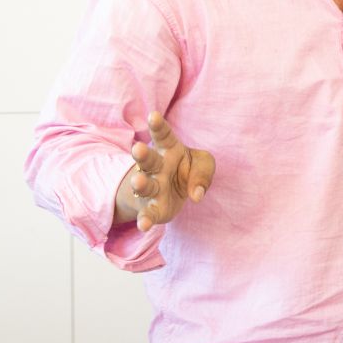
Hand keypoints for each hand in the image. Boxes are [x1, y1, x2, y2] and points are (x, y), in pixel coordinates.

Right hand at [115, 111, 215, 231]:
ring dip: (140, 183)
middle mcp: (156, 167)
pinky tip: (143, 226)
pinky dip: (145, 220)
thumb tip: (197, 194)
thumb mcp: (202, 164)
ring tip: (138, 181)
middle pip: (148, 159)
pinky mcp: (152, 209)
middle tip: (138, 148)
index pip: (162, 135)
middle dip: (143, 154)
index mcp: (169, 149)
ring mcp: (152, 187)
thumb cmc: (187, 170)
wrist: (172, 192)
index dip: (158, 125)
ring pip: (144, 185)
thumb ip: (203, 173)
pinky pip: (147, 214)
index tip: (154, 115)